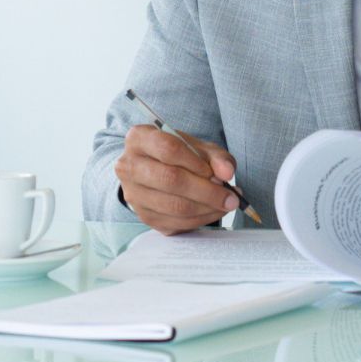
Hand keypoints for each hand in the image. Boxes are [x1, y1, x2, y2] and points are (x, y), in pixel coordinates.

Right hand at [114, 124, 239, 233]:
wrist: (158, 169)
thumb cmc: (181, 154)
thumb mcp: (200, 147)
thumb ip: (217, 156)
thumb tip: (227, 173)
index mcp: (139, 138)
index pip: (168, 148)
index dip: (196, 162)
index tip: (217, 173)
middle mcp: (128, 166)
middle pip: (170, 180)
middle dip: (206, 191)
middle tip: (232, 197)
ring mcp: (133, 194)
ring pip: (173, 205)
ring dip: (207, 208)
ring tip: (227, 203)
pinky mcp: (142, 215)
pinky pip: (174, 222)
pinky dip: (200, 220)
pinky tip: (214, 212)